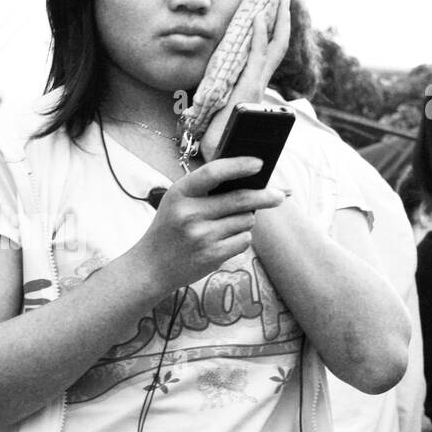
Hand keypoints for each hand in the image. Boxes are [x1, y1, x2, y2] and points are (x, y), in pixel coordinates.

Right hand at [131, 158, 285, 293]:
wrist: (151, 267)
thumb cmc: (170, 229)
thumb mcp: (177, 201)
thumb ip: (206, 189)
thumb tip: (249, 179)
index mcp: (180, 193)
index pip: (213, 172)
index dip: (239, 165)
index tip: (259, 164)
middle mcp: (190, 214)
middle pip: (240, 199)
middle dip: (266, 195)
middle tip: (281, 194)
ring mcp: (202, 236)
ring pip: (246, 220)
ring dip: (245, 220)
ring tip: (226, 225)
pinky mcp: (212, 256)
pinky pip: (244, 240)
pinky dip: (241, 238)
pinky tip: (222, 241)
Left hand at [202, 0, 291, 153]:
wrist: (219, 158)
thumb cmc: (218, 139)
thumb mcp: (220, 112)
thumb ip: (224, 97)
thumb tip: (217, 88)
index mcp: (254, 88)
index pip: (268, 54)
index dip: (274, 32)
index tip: (273, 10)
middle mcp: (259, 85)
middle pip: (277, 47)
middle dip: (281, 20)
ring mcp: (256, 87)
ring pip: (271, 48)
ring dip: (274, 21)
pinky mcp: (247, 89)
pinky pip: (254, 57)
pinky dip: (257, 36)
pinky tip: (256, 18)